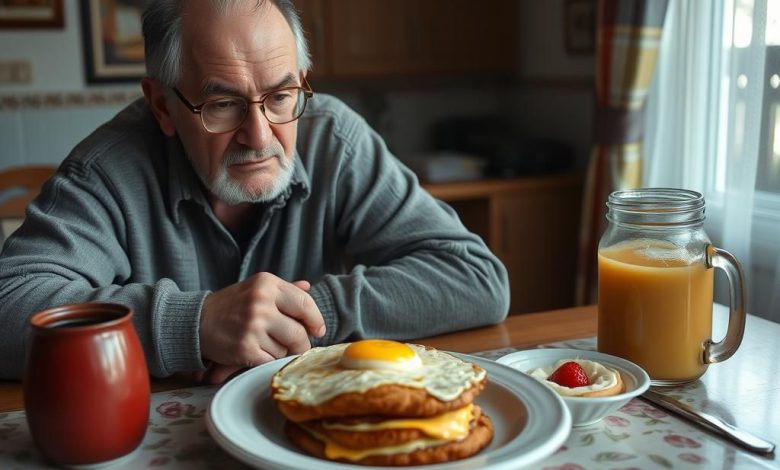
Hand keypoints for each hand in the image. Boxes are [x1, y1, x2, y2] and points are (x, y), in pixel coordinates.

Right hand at [198, 273, 324, 369]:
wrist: (196, 321)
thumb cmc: (231, 305)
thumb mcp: (256, 289)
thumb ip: (284, 289)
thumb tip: (308, 286)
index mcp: (267, 284)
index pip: (305, 303)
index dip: (316, 320)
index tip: (318, 330)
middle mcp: (261, 302)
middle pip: (299, 332)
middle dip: (301, 344)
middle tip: (297, 346)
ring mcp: (252, 326)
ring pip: (285, 349)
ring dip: (280, 352)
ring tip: (264, 344)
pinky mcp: (244, 347)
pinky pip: (270, 361)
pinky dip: (267, 361)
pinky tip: (256, 353)